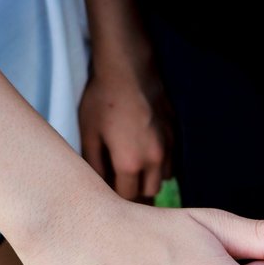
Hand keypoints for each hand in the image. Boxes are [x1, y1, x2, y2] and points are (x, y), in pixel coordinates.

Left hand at [78, 62, 171, 201]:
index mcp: (129, 163)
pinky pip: (170, 161)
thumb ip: (94, 165)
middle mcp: (153, 160)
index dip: (114, 195)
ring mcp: (168, 148)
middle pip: (148, 192)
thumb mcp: (88, 133)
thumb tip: (97, 185)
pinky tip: (145, 149)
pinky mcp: (175, 135)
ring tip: (133, 163)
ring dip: (149, 176)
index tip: (106, 189)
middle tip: (118, 177)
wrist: (128, 68)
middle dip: (134, 189)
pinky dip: (159, 163)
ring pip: (162, 178)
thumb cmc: (103, 99)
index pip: (126, 196)